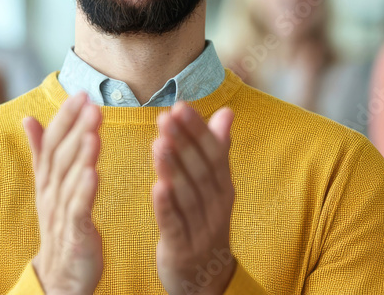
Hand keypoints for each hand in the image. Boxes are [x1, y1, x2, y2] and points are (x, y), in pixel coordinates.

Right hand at [23, 92, 102, 294]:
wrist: (60, 276)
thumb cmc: (60, 226)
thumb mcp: (48, 186)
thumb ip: (41, 152)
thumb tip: (29, 118)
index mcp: (47, 179)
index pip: (52, 141)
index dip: (65, 117)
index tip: (81, 93)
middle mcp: (51, 192)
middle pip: (60, 155)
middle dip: (75, 127)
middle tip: (90, 103)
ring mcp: (61, 212)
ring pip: (69, 178)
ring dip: (80, 153)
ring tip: (92, 131)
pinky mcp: (74, 233)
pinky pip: (78, 208)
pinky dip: (84, 190)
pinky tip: (93, 172)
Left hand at [153, 102, 235, 294]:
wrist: (206, 279)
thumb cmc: (205, 222)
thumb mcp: (215, 187)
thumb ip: (218, 150)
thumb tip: (226, 112)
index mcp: (223, 189)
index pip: (214, 154)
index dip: (198, 130)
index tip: (181, 106)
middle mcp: (216, 207)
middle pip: (201, 171)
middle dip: (183, 143)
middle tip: (165, 117)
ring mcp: (200, 230)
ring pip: (187, 196)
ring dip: (173, 169)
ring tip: (158, 143)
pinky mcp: (182, 249)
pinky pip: (175, 225)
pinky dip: (167, 206)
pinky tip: (157, 186)